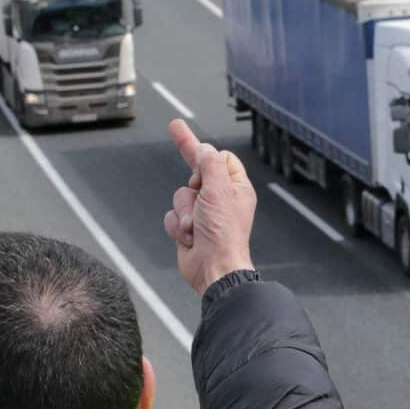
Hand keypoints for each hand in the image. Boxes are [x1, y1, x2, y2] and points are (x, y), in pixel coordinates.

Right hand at [164, 118, 256, 293]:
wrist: (213, 268)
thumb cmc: (223, 233)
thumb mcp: (219, 189)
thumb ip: (209, 164)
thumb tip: (203, 148)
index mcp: (236, 188)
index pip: (219, 158)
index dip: (206, 155)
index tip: (187, 140)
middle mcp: (221, 199)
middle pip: (196, 174)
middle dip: (192, 184)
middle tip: (180, 140)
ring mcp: (204, 214)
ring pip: (181, 196)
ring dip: (185, 211)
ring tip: (195, 226)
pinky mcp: (189, 229)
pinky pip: (173, 215)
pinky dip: (177, 226)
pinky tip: (188, 237)